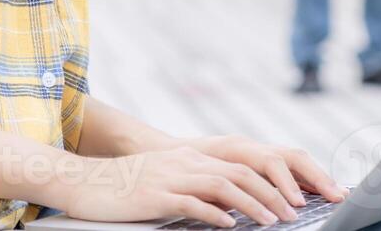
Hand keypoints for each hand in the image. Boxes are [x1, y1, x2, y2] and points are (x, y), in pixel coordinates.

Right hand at [59, 142, 342, 227]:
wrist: (84, 182)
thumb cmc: (126, 188)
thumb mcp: (167, 181)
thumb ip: (197, 188)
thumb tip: (230, 206)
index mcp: (191, 157)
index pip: (242, 163)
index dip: (272, 179)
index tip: (294, 196)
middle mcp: (186, 161)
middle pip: (241, 172)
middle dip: (273, 192)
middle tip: (295, 212)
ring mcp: (172, 176)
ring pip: (224, 186)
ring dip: (254, 205)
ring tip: (274, 222)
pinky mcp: (157, 195)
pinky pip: (193, 203)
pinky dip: (217, 215)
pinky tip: (231, 227)